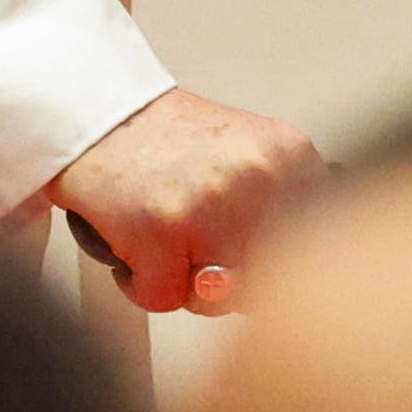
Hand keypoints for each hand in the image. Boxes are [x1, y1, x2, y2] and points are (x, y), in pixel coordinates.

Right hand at [50, 89, 320, 315]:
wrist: (97, 112)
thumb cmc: (168, 143)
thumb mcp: (250, 157)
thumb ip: (281, 212)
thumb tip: (289, 290)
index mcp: (291, 157)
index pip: (315, 250)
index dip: (270, 263)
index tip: (246, 251)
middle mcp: (258, 178)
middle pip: (264, 284)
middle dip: (228, 280)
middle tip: (194, 237)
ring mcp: (208, 206)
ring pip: (214, 300)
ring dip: (183, 282)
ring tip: (164, 234)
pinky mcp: (157, 231)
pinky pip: (160, 299)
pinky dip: (138, 281)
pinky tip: (132, 239)